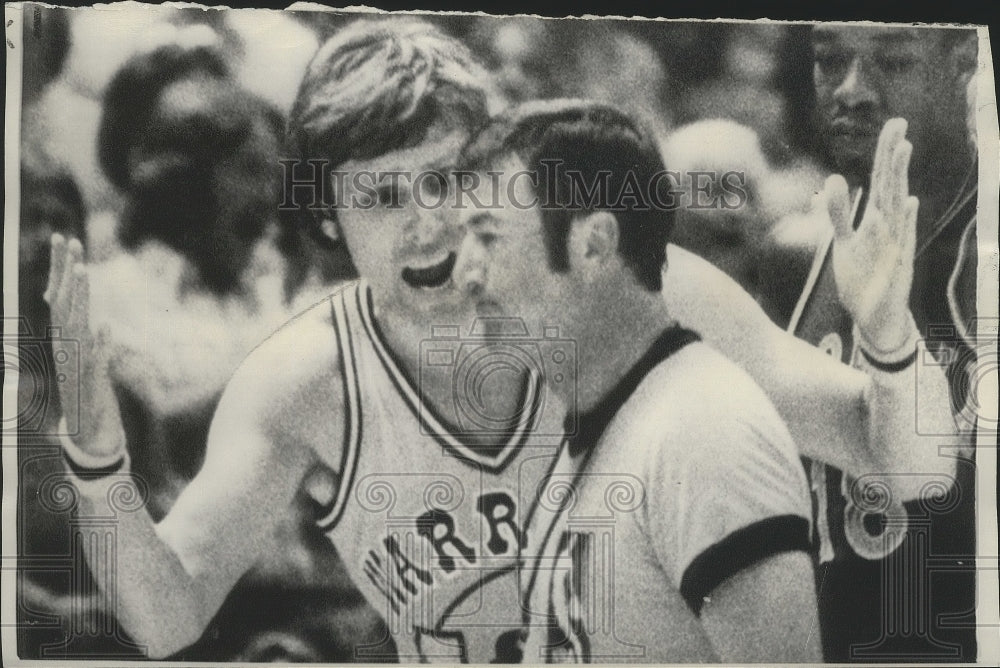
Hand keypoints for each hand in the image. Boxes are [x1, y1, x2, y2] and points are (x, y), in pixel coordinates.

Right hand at [44, 234, 123, 457]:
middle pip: (64, 303)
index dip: (60, 268)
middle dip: (66, 271)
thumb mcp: (91, 360)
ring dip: (79, 300)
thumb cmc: (90, 395)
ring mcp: (77, 365)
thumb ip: (93, 340)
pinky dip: (100, 347)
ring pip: (76, 326)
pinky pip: (96, 363)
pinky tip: (104, 329)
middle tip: (70, 240)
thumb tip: (100, 322)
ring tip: (82, 272)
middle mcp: (67, 348)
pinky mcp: (92, 384)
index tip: (64, 238)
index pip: (60, 296)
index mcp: (65, 339)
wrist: (90, 434)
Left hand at [827, 118, 918, 352]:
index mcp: (875, 219)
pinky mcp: (897, 265)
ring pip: (896, 206)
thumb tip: (835, 179)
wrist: (872, 316)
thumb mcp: (842, 241)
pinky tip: (910, 203)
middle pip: (890, 185)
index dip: (885, 153)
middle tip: (899, 123)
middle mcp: (888, 227)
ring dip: (898, 179)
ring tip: (903, 150)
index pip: (880, 180)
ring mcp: (894, 244)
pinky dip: (905, 223)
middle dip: (892, 155)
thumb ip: (836, 213)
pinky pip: (901, 242)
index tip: (893, 124)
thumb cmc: (862, 277)